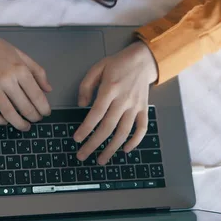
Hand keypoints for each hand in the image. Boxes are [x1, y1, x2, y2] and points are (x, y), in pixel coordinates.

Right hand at [0, 12, 51, 130]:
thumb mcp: (21, 55)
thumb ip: (37, 71)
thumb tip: (48, 89)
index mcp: (19, 69)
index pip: (36, 95)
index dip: (43, 108)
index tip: (46, 113)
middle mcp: (6, 79)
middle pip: (24, 107)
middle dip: (34, 117)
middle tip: (36, 119)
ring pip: (8, 113)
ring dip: (19, 124)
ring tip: (25, 126)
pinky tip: (5, 121)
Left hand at [74, 41, 157, 164]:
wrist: (143, 60)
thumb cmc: (118, 64)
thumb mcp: (97, 68)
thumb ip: (86, 85)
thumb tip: (81, 105)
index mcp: (110, 89)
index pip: (96, 113)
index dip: (86, 128)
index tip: (76, 139)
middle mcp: (124, 100)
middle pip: (108, 127)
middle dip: (94, 144)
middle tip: (82, 155)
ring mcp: (136, 106)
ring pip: (124, 132)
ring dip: (112, 148)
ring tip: (100, 160)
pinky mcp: (144, 109)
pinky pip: (142, 128)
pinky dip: (135, 141)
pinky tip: (125, 150)